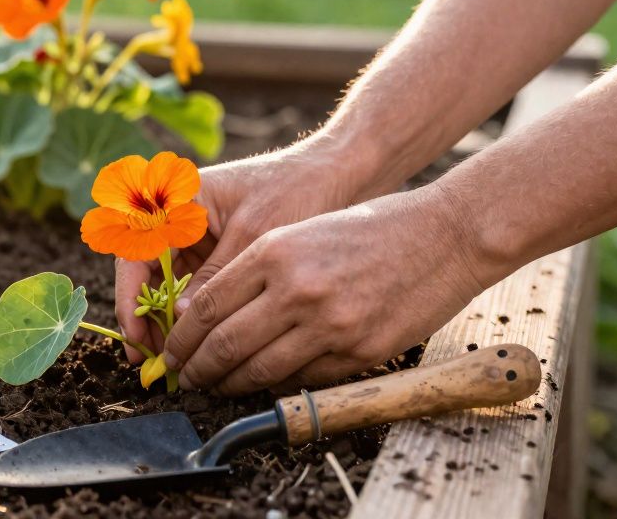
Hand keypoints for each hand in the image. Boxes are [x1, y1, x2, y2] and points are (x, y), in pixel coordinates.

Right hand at [114, 137, 364, 362]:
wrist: (334, 175)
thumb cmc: (294, 190)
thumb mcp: (254, 234)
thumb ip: (216, 275)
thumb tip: (181, 320)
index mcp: (176, 200)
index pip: (134, 253)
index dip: (129, 298)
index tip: (137, 338)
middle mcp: (176, 220)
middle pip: (143, 276)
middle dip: (145, 319)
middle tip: (151, 363)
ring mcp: (194, 240)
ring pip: (164, 288)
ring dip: (166, 324)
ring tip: (175, 364)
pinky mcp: (213, 256)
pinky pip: (190, 290)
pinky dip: (191, 318)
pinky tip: (198, 347)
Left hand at [162, 185, 494, 393]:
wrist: (445, 235)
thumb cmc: (369, 228)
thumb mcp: (300, 232)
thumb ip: (255, 271)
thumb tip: (207, 314)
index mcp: (274, 251)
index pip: (208, 306)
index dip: (182, 337)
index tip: (171, 351)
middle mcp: (296, 289)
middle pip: (225, 344)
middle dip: (196, 368)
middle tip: (184, 378)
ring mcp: (330, 325)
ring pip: (260, 371)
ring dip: (230, 385)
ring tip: (216, 387)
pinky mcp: (360, 352)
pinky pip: (304, 380)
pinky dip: (277, 386)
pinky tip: (264, 384)